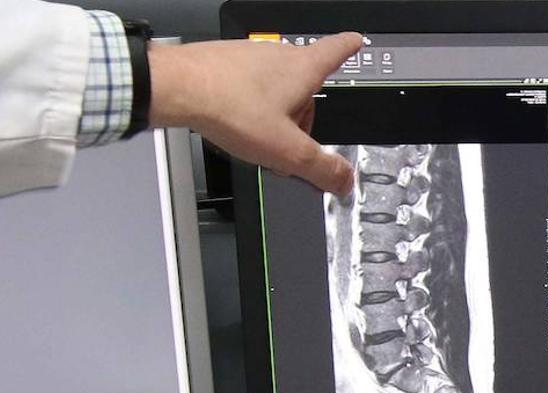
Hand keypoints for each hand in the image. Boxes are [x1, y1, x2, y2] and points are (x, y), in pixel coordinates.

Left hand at [148, 33, 363, 195]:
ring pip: (275, 88)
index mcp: (302, 70)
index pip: (336, 52)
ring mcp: (249, 57)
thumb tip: (344, 179)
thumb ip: (321, 168)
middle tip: (293, 144)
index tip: (355, 41)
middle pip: (304, 86)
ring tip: (257, 137)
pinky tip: (235, 123)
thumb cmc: (229, 106)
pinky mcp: (224, 63)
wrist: (175, 88)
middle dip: (303, 116)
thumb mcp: (287, 151)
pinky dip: (249, 107)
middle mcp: (277, 56)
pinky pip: (248, 87)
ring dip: (275, 114)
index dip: (348, 47)